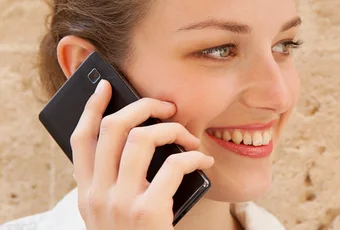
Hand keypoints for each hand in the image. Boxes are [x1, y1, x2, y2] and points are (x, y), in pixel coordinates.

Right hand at [70, 79, 213, 229]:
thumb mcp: (113, 213)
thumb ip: (118, 182)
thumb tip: (146, 140)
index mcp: (87, 193)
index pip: (81, 139)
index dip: (93, 109)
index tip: (105, 88)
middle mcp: (97, 195)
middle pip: (113, 129)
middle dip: (143, 107)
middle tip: (166, 107)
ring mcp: (120, 203)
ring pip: (141, 138)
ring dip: (172, 129)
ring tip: (189, 136)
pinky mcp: (148, 211)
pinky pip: (174, 164)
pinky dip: (194, 155)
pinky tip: (204, 159)